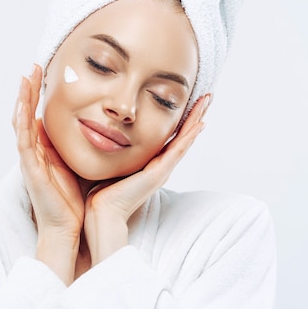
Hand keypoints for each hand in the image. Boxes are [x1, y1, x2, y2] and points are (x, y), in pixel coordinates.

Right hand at [12, 64, 84, 283]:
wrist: (68, 228)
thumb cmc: (72, 201)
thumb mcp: (75, 166)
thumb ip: (73, 148)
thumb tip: (84, 129)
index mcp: (44, 151)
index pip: (37, 117)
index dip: (38, 96)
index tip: (45, 74)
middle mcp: (33, 153)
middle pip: (26, 115)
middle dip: (28, 91)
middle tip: (33, 67)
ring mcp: (29, 161)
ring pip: (20, 124)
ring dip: (22, 100)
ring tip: (25, 77)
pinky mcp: (30, 170)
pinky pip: (23, 142)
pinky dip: (21, 122)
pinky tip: (23, 105)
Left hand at [83, 94, 211, 263]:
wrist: (102, 212)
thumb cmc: (100, 191)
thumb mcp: (110, 163)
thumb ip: (113, 150)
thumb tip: (102, 130)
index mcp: (150, 164)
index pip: (170, 138)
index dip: (181, 121)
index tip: (190, 102)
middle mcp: (159, 166)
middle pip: (182, 136)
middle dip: (194, 115)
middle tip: (206, 96)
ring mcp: (161, 170)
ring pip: (184, 140)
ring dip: (196, 120)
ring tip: (207, 102)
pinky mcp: (158, 173)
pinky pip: (178, 150)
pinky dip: (188, 137)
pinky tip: (199, 124)